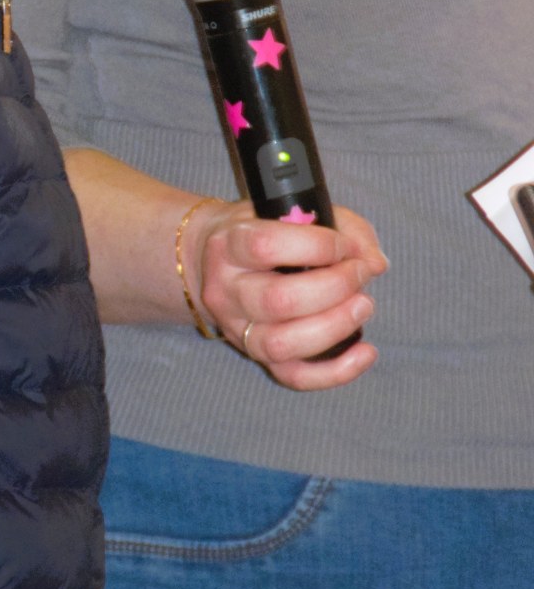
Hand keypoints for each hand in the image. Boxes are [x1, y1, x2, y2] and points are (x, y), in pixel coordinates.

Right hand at [185, 199, 386, 390]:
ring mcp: (238, 329)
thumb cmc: (264, 232)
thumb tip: (374, 263)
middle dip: (335, 286)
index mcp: (229, 246)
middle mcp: (226, 291)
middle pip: (279, 300)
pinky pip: (294, 376)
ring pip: (283, 343)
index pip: (266, 246)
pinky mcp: (257, 356)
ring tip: (363, 305)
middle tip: (361, 273)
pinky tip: (366, 352)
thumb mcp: (293, 212)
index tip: (345, 245)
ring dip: (336, 326)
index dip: (317, 246)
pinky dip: (336, 372)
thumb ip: (342, 227)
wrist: (213, 263)